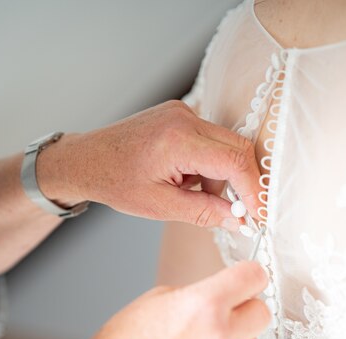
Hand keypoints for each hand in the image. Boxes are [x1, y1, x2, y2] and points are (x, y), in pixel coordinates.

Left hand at [39, 101, 260, 229]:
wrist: (87, 159)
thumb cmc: (116, 182)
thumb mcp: (160, 206)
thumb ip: (204, 212)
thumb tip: (238, 220)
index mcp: (177, 141)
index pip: (234, 161)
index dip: (253, 190)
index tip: (257, 215)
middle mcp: (184, 118)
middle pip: (238, 148)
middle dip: (242, 183)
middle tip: (238, 211)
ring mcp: (183, 112)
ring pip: (226, 145)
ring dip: (223, 176)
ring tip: (194, 194)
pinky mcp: (181, 114)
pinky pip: (211, 140)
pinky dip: (210, 164)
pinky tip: (188, 180)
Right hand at [73, 261, 269, 338]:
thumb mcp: (161, 297)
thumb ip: (201, 294)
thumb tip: (228, 296)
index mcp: (204, 303)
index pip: (254, 277)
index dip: (251, 276)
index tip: (247, 280)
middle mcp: (219, 337)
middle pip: (263, 314)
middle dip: (247, 310)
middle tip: (227, 314)